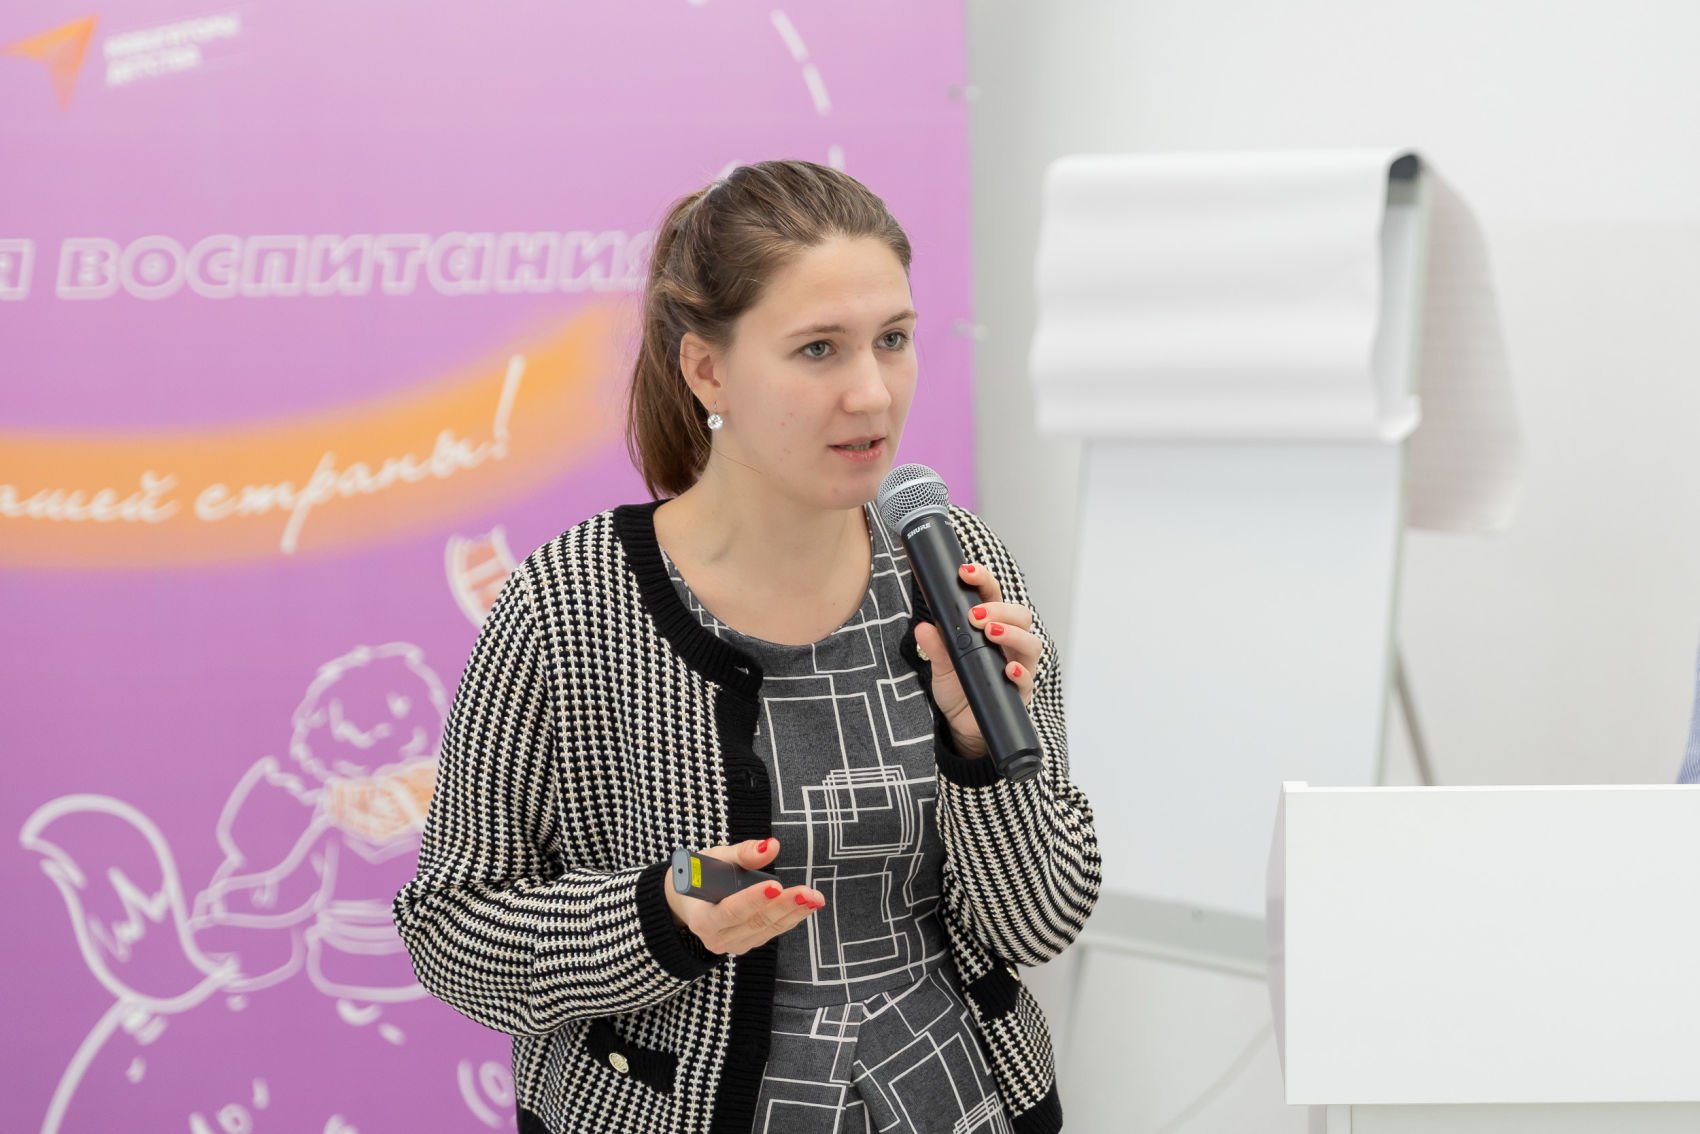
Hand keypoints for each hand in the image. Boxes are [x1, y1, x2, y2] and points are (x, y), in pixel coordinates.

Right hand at [661, 838, 823, 955]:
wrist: (690, 901)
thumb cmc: (701, 875)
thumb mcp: (716, 858)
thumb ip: (743, 853)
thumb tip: (771, 846)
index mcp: (702, 918)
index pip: (729, 911)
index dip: (752, 900)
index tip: (775, 885)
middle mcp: (717, 938)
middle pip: (755, 922)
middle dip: (783, 906)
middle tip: (806, 892)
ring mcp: (734, 944)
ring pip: (768, 929)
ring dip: (794, 913)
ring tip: (815, 897)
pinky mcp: (748, 943)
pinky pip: (772, 931)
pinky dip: (791, 917)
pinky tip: (808, 905)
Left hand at [914, 562, 1039, 758]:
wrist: (964, 726)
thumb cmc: (959, 689)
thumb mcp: (940, 667)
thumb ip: (935, 647)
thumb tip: (922, 627)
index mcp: (992, 629)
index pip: (995, 598)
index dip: (984, 581)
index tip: (966, 571)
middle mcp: (1010, 645)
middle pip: (1021, 617)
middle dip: (1001, 609)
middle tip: (976, 614)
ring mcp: (1019, 668)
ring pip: (1031, 644)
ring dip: (1012, 634)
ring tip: (990, 633)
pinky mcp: (1021, 694)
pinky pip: (1028, 680)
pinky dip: (1020, 672)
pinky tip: (1007, 669)